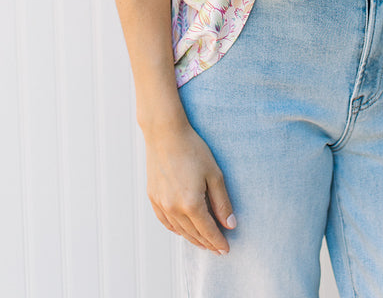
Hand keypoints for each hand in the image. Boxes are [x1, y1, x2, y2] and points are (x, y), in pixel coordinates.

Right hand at [144, 120, 235, 253]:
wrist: (165, 134)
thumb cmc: (192, 149)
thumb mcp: (214, 174)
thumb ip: (222, 202)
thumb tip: (230, 224)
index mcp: (191, 204)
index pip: (208, 231)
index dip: (218, 242)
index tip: (226, 249)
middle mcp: (174, 208)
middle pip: (193, 234)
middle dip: (207, 243)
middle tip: (218, 249)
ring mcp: (161, 204)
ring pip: (179, 230)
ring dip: (193, 238)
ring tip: (204, 242)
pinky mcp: (153, 198)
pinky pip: (166, 222)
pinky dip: (177, 230)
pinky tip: (184, 230)